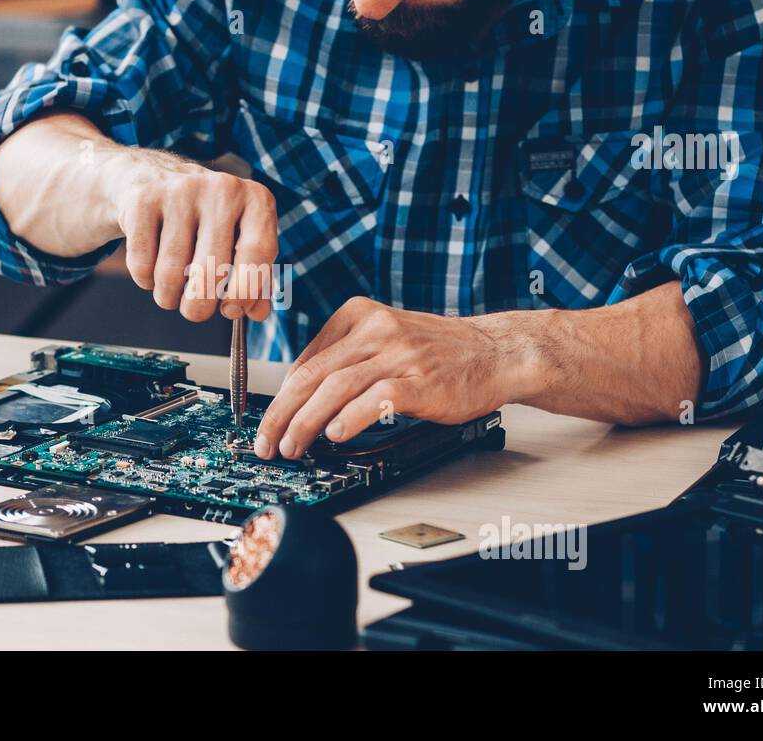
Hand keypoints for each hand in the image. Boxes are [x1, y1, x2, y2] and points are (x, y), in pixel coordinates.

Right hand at [104, 149, 278, 321]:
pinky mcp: (143, 200)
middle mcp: (222, 189)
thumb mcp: (237, 240)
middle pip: (210, 272)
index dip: (245, 291)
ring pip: (171, 273)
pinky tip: (151, 269)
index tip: (230, 310)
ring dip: (168, 297)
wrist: (151, 178)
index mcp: (255, 199)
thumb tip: (257, 314)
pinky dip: (145, 280)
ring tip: (170, 292)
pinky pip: (142, 264)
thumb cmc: (204, 219)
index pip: (259, 251)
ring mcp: (180, 191)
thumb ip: (253, 279)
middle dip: (198, 307)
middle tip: (194, 311)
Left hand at [253, 297, 544, 459]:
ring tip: (292, 446)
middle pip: (312, 374)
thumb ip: (346, 359)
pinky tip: (335, 435)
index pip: (305, 360)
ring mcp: (398, 354)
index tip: (268, 423)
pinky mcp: (420, 380)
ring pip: (335, 387)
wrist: (497, 352)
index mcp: (359, 316)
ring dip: (306, 422)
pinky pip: (375, 398)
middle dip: (281, 413)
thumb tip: (302, 398)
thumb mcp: (385, 339)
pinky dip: (350, 418)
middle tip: (266, 442)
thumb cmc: (440, 353)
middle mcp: (375, 330)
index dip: (280, 397)